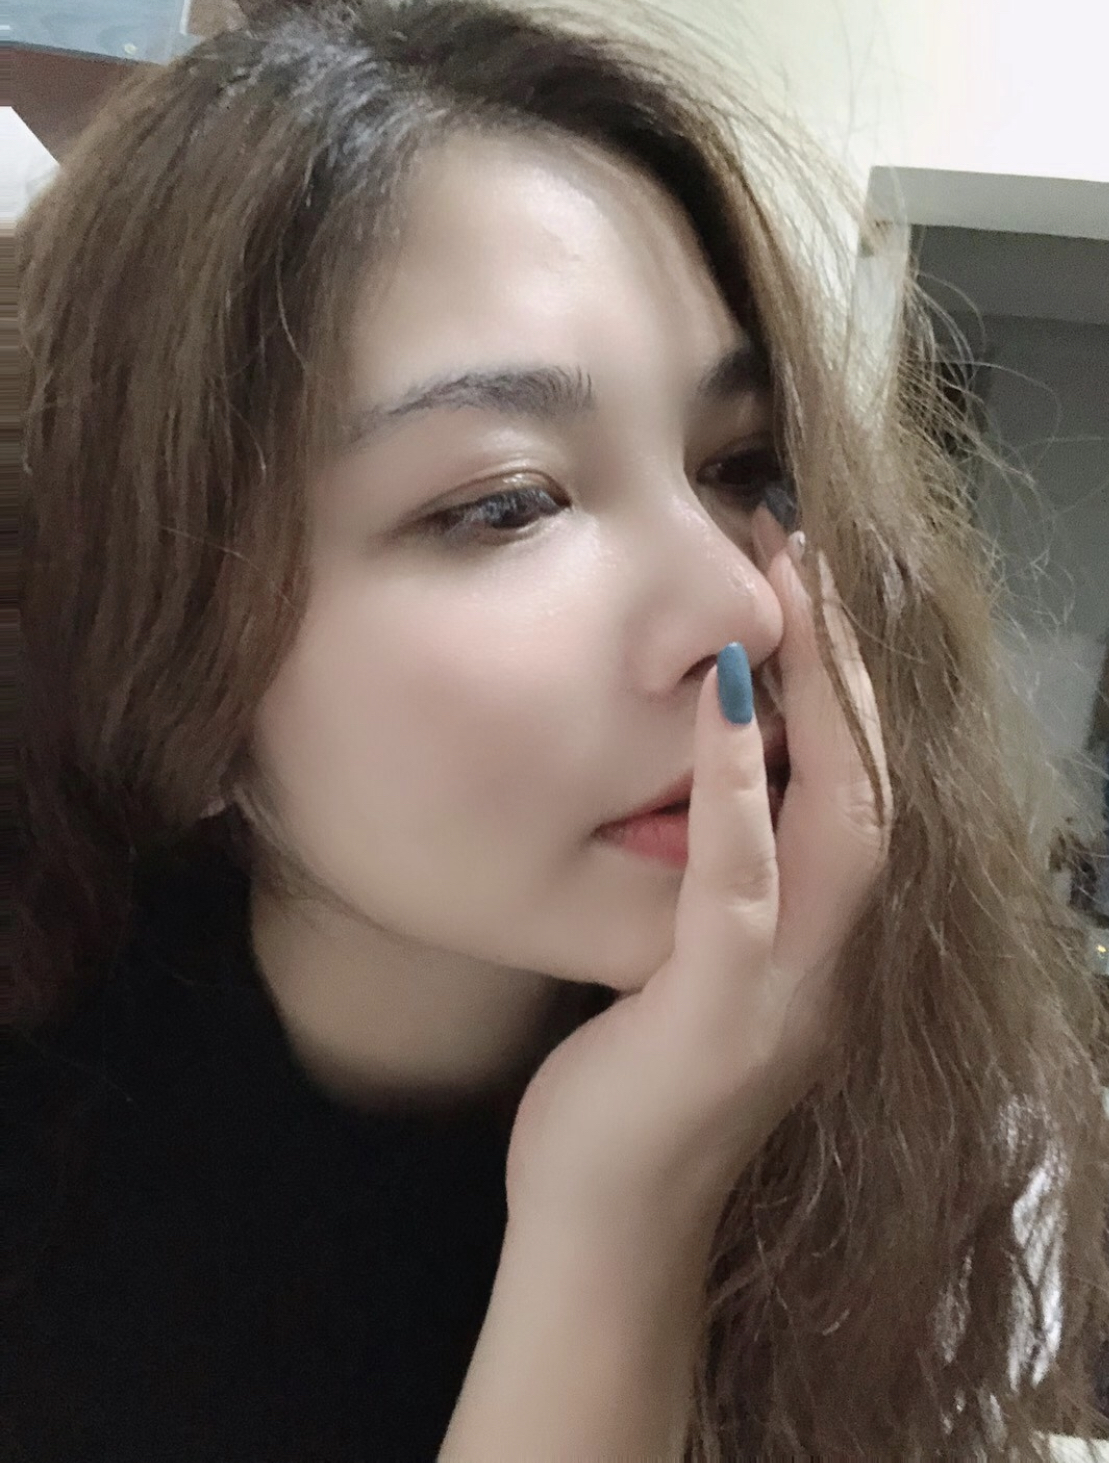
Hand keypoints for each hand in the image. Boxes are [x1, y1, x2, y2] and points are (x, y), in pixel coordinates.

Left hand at [503, 524, 893, 1242]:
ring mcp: (786, 993)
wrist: (608, 1234)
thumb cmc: (630, 1100)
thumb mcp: (683, 982)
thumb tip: (692, 805)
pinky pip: (744, 884)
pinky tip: (720, 701)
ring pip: (841, 825)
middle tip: (810, 550)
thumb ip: (708, 897)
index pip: (856, 795)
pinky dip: (738, 787)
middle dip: (850, 666)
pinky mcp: (721, 1016)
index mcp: (818, 949)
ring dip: (822, 701)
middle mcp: (829, 964)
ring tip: (793, 593)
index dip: (848, 687)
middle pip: (874, 789)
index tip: (811, 586)